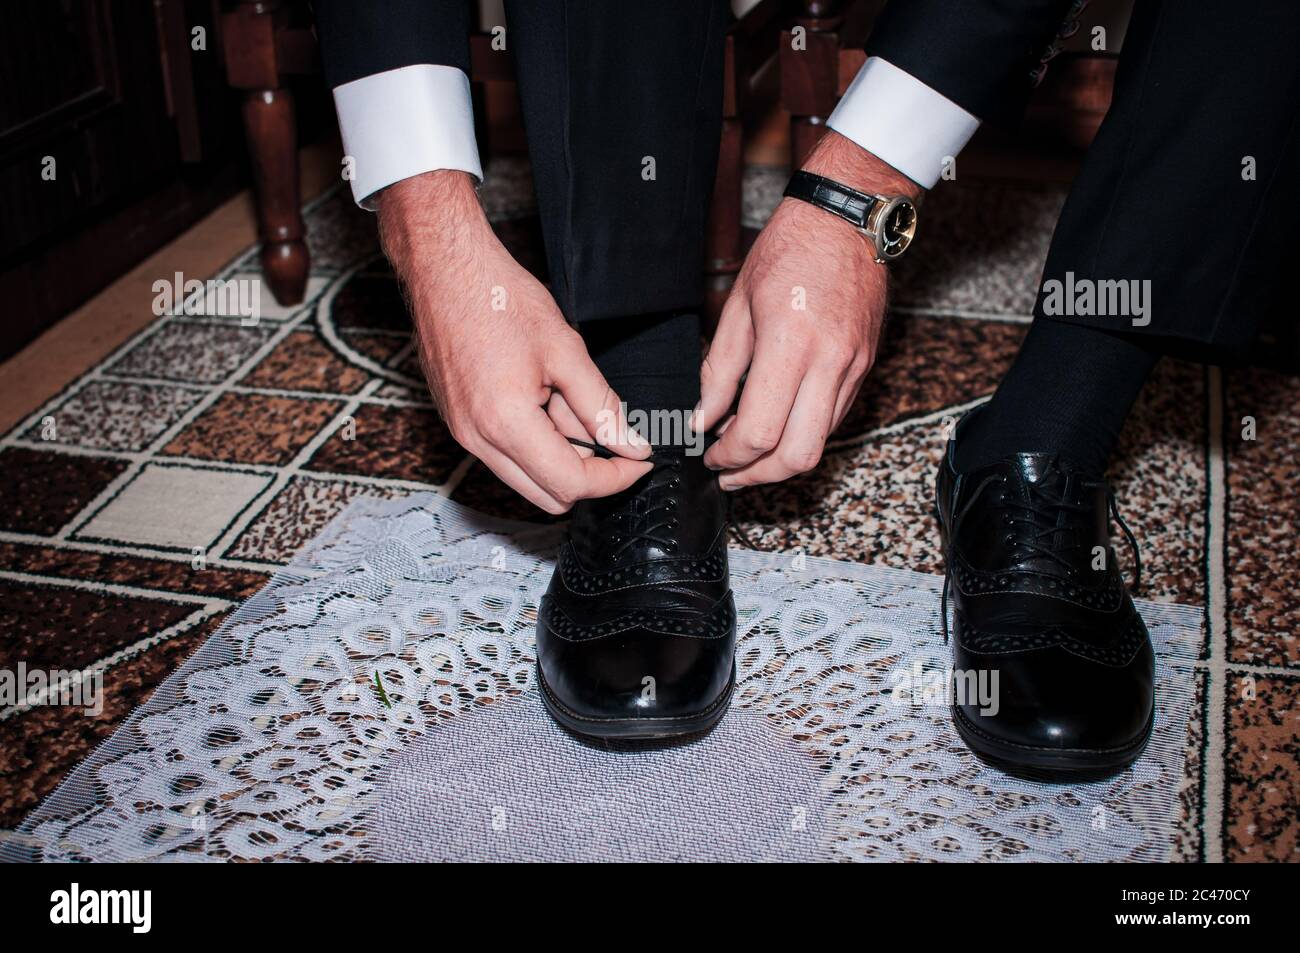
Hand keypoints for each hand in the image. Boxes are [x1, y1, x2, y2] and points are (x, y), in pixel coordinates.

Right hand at [378, 170, 650, 513]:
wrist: (443, 270)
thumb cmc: (500, 299)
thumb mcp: (566, 350)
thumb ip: (602, 406)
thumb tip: (633, 447)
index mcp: (506, 423)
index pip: (572, 484)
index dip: (615, 477)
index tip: (639, 461)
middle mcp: (478, 441)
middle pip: (549, 497)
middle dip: (589, 475)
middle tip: (616, 438)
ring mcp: (463, 435)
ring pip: (528, 480)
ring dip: (562, 458)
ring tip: (571, 404)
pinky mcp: (458, 425)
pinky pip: (506, 457)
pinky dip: (536, 444)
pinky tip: (546, 401)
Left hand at [695, 131, 921, 488]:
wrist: (848, 218)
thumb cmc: (790, 248)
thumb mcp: (737, 305)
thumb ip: (718, 370)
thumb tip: (702, 418)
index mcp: (790, 344)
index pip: (760, 431)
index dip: (729, 455)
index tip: (710, 455)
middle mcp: (829, 364)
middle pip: (797, 456)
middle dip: (758, 476)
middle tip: (728, 473)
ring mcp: (853, 369)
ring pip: (820, 444)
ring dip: (780, 460)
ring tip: (747, 452)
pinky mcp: (864, 368)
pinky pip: (832, 420)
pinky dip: (801, 432)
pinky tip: (777, 422)